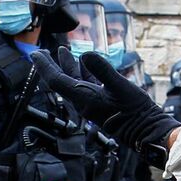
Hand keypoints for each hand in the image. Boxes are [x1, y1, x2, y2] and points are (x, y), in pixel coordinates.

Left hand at [33, 50, 180, 168]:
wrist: (145, 130)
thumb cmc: (135, 112)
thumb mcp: (120, 86)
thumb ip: (103, 69)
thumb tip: (86, 54)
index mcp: (83, 98)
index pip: (56, 80)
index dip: (44, 66)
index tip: (34, 54)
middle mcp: (83, 101)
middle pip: (60, 81)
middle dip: (50, 65)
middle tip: (40, 52)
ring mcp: (91, 102)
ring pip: (73, 81)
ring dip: (66, 66)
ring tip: (62, 51)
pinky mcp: (99, 102)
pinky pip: (85, 84)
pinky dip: (82, 71)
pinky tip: (84, 63)